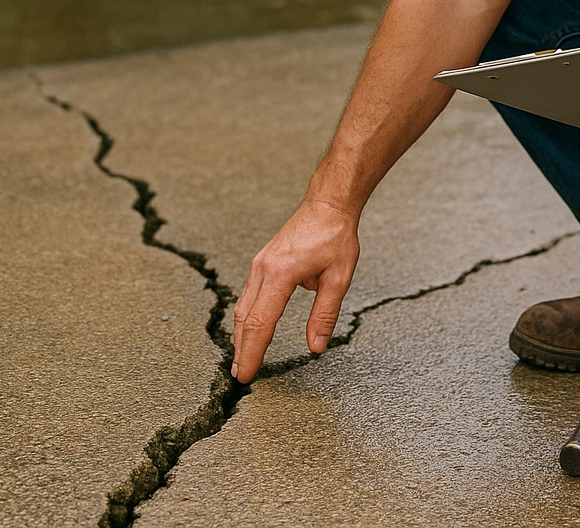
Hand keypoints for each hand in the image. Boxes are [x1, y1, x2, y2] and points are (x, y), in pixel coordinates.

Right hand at [230, 197, 359, 382]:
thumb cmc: (335, 236)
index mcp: (280, 274)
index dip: (253, 352)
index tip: (247, 375)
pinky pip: (249, 295)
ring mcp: (259, 265)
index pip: (261, 323)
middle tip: (240, 375)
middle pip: (245, 318)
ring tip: (242, 358)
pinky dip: (247, 317)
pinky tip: (250, 329)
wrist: (327, 204)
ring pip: (243, 307)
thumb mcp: (339, 278)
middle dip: (241, 349)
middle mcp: (263, 269)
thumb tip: (316, 347)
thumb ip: (325, 314)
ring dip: (241, 334)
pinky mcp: (262, 263)